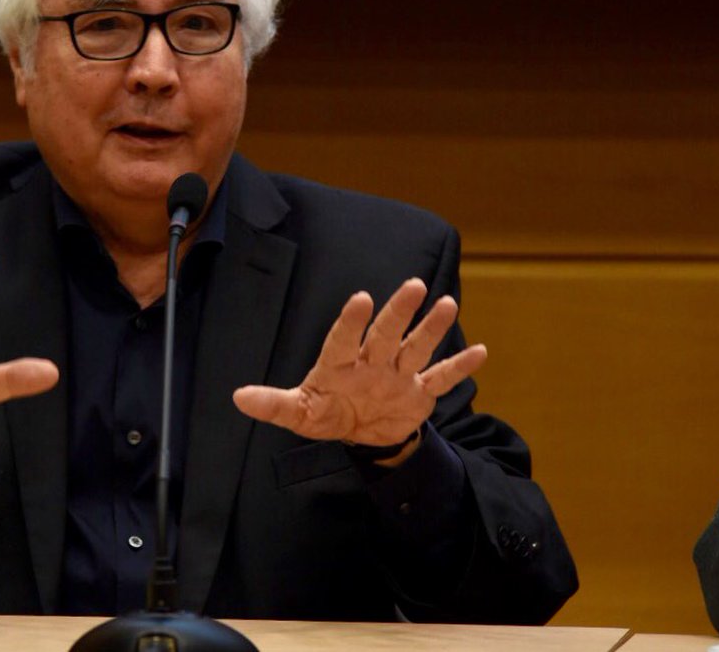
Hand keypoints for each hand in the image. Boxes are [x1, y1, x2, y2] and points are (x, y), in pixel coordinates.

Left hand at [233, 278, 486, 462]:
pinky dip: (459, 367)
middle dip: (398, 312)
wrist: (364, 433)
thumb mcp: (299, 413)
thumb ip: (274, 405)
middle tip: (413, 284)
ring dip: (432, 327)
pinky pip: (440, 378)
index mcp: (340, 364)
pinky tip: (480, 351)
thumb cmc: (327, 413)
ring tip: (447, 303)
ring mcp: (398, 375)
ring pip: (416, 348)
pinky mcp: (419, 392)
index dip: (351, 321)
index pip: (344, 339)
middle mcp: (372, 362)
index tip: (361, 298)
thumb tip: (238, 397)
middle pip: (386, 335)